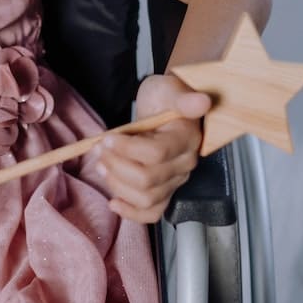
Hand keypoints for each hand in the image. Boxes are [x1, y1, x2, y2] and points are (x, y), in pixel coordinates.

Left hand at [96, 74, 208, 223]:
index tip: (107, 137)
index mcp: (187, 139)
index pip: (155, 154)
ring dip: (117, 184)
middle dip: (116, 165)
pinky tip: (114, 202)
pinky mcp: (164, 191)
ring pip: (145, 198)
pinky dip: (131, 213)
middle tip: (100, 150)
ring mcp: (175, 181)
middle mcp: (184, 164)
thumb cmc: (164, 98)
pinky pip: (152, 213)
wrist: (165, 109)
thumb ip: (183, 98)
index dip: (126, 149)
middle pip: (147, 179)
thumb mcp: (169, 88)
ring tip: (102, 165)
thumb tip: (202, 101)